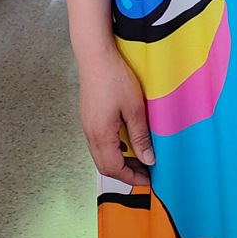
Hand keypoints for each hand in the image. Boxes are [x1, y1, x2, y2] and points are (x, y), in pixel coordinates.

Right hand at [77, 44, 155, 186]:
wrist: (95, 57)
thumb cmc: (115, 78)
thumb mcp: (135, 109)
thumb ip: (140, 137)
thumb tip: (148, 160)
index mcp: (101, 135)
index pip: (114, 168)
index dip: (131, 177)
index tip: (148, 181)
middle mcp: (91, 134)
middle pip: (105, 166)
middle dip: (125, 173)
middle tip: (146, 173)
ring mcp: (88, 126)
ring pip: (101, 155)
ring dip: (120, 162)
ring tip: (140, 159)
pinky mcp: (89, 119)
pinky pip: (99, 144)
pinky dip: (114, 150)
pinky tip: (128, 143)